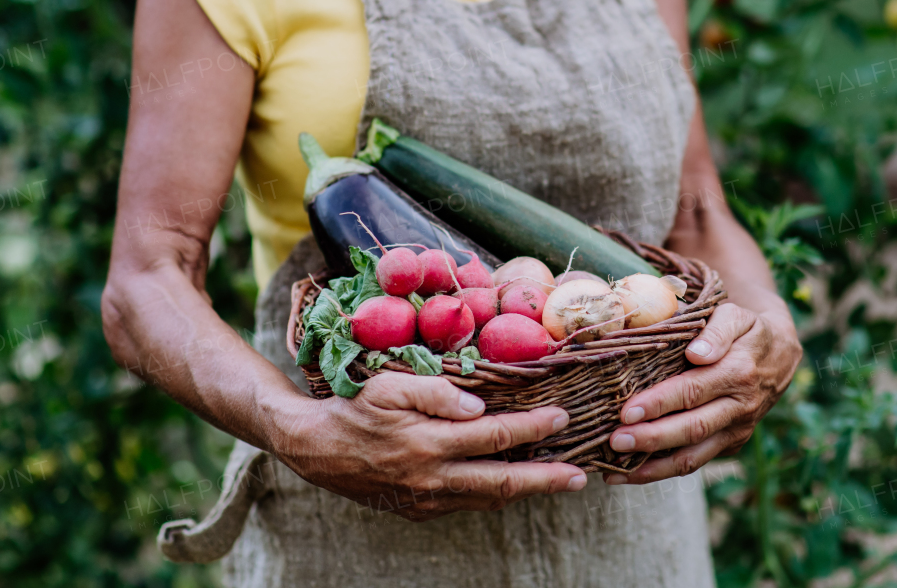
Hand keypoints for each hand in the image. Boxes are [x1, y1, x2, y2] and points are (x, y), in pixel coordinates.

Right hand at [268, 373, 586, 520]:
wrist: (316, 449)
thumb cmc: (356, 407)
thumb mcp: (390, 386)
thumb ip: (435, 392)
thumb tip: (478, 404)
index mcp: (429, 442)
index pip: (496, 436)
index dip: (533, 428)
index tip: (562, 417)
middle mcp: (433, 477)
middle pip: (502, 482)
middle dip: (546, 479)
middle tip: (580, 476)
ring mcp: (427, 499)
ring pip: (488, 498)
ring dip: (526, 490)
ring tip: (558, 481)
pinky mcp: (420, 510)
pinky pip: (467, 504)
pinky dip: (495, 494)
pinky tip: (512, 483)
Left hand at [603, 303, 801, 484]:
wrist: (780, 355)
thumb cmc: (746, 330)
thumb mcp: (736, 317)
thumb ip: (717, 331)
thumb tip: (697, 354)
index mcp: (738, 373)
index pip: (693, 391)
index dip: (659, 403)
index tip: (627, 412)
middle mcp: (739, 407)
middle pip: (691, 430)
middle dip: (651, 439)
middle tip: (614, 442)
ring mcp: (736, 431)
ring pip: (693, 457)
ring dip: (653, 469)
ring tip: (614, 473)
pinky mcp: (730, 444)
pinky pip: (695, 462)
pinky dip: (662, 471)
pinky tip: (631, 473)